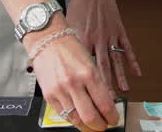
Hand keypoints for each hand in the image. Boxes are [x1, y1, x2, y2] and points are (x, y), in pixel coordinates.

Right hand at [28, 16, 119, 130]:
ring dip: (86, 127)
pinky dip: (73, 119)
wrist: (47, 40)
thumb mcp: (90, 62)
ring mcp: (60, 91)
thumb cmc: (70, 47)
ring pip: (76, 119)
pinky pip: (63, 115)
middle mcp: (74, 83)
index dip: (112, 117)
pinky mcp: (49, 95)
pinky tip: (78, 119)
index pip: (105, 104)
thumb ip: (97, 83)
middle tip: (103, 126)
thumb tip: (106, 103)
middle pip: (90, 117)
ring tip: (92, 126)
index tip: (114, 120)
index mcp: (89, 73)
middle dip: (100, 126)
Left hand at [65, 0, 140, 94]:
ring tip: (124, 92)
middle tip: (108, 101)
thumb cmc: (79, 4)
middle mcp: (97, 38)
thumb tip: (59, 59)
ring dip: (121, 77)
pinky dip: (133, 61)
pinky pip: (127, 48)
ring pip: (116, 60)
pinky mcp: (120, 30)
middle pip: (102, 67)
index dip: (86, 82)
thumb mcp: (68, 23)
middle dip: (105, 85)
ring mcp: (110, 35)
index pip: (84, 65)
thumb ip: (67, 43)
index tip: (87, 95)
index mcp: (83, 38)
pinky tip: (137, 73)